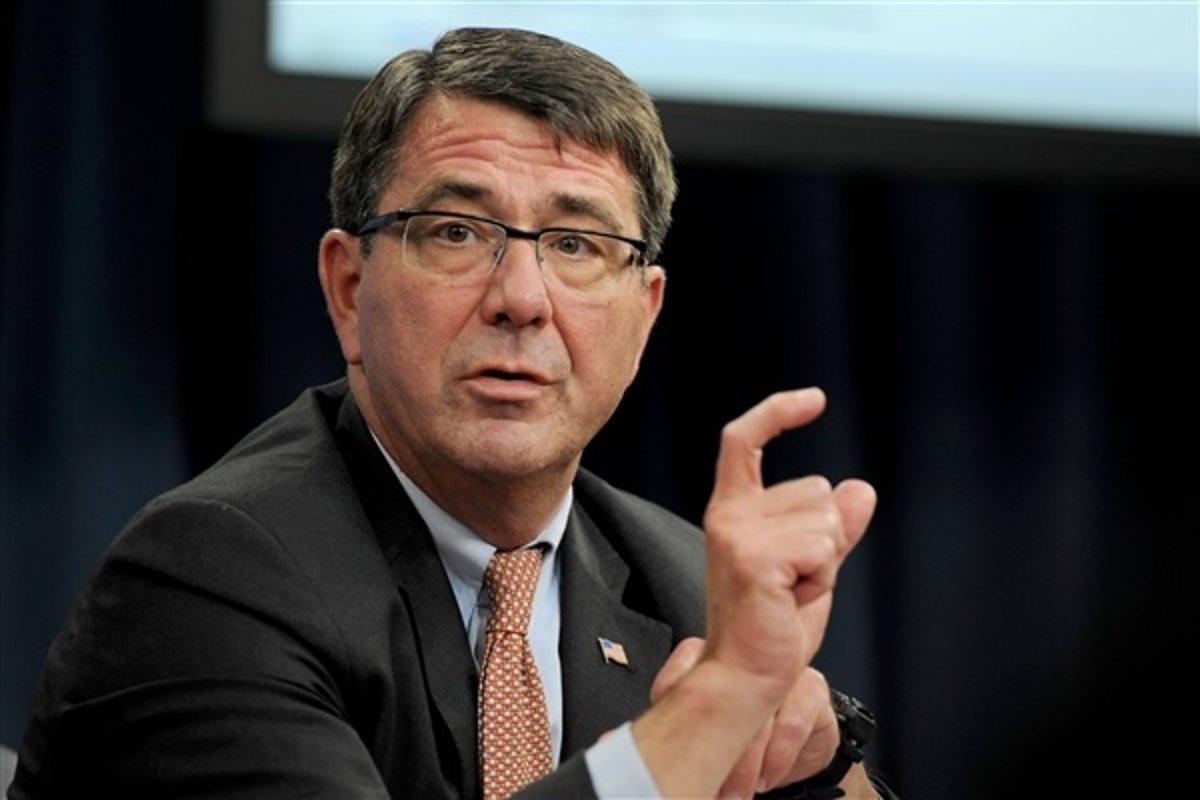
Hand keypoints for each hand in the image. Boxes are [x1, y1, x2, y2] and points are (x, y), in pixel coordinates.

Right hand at [630, 389, 875, 797]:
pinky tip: (792, 599)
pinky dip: (823, 577)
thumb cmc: (773, 626)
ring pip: (827, 518)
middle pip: (817, 490)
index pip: (742, 441)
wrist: (746, 675)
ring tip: (791, 592)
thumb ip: (834, 527)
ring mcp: (737, 533)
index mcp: (733, 510)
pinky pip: (824, 546)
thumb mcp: (813, 567)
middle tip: (794, 582)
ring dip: (826, 561)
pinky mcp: (755, 556)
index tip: (815, 400)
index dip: (778, 411)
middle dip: (827, 537)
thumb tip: (860, 489)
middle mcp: (729, 514)